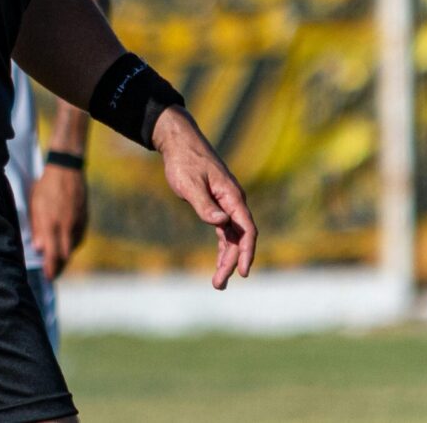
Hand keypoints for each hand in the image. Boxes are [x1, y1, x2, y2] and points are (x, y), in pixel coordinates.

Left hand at [29, 165, 87, 279]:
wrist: (66, 170)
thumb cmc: (46, 186)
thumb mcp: (35, 205)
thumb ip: (37, 228)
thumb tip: (38, 248)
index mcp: (51, 224)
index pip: (52, 254)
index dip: (51, 269)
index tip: (48, 277)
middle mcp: (66, 226)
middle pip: (65, 255)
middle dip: (59, 267)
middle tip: (53, 274)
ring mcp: (77, 222)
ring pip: (73, 247)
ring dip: (66, 256)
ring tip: (59, 260)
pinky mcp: (84, 218)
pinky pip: (79, 237)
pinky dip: (73, 244)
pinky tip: (67, 244)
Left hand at [152, 106, 255, 289]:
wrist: (179, 142)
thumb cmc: (184, 161)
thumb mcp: (190, 184)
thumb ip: (205, 205)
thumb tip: (221, 223)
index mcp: (232, 196)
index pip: (247, 229)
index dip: (247, 251)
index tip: (243, 271)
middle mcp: (233, 201)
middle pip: (240, 237)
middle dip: (232, 262)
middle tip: (218, 285)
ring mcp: (226, 203)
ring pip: (233, 236)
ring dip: (227, 258)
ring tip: (218, 282)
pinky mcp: (217, 204)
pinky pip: (225, 230)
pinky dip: (223, 246)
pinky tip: (220, 262)